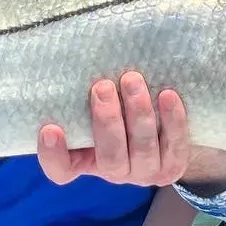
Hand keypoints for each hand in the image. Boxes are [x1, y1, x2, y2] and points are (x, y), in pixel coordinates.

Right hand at [38, 73, 191, 186]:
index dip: (53, 154)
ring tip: (132, 80)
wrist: (164, 126)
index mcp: (84, 161)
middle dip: (107, 122)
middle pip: (110, 158)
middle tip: (103, 87)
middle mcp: (114, 171)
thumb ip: (82, 94)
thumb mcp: (95, 104)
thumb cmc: (118, 107)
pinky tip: (167, 95)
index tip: (50, 128)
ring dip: (138, 115)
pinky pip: (175, 147)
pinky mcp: (172, 166)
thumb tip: (73, 53)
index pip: (61, 170)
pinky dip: (172, 121)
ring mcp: (145, 172)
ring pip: (142, 150)